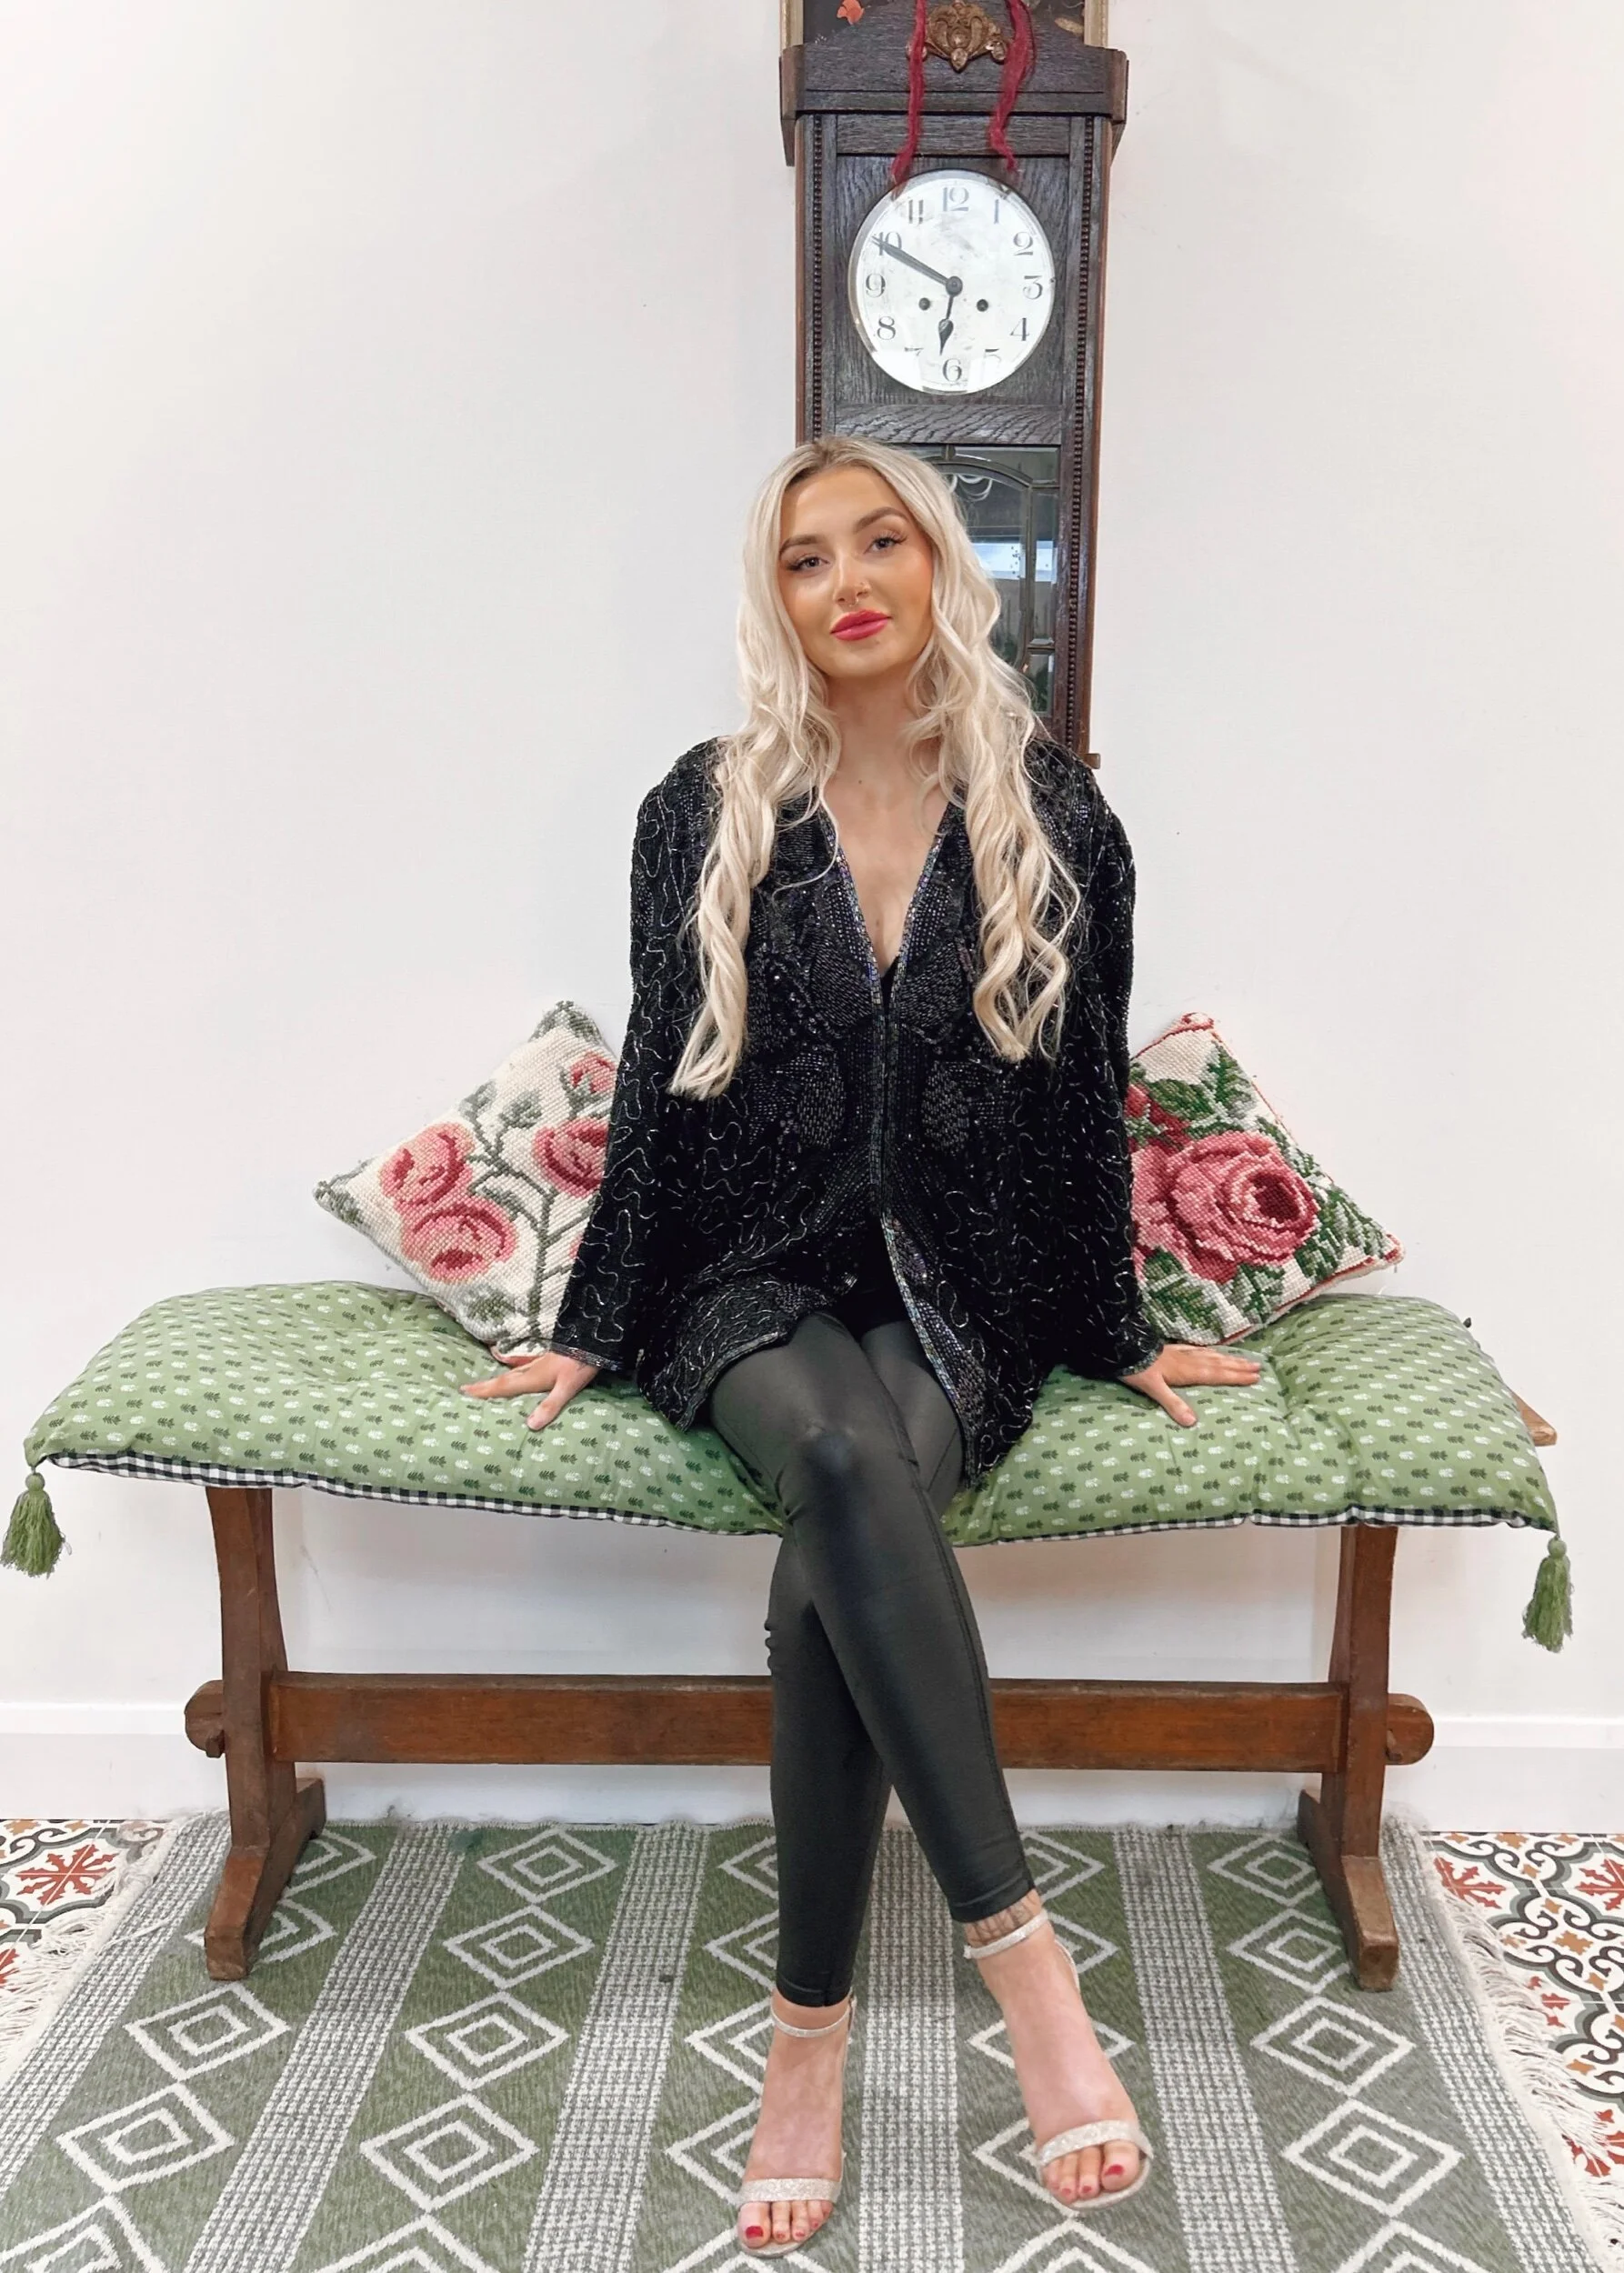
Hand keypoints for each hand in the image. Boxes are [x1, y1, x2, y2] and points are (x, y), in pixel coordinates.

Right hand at [461, 1347, 600, 1430]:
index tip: (464, 1392)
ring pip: (513, 1371)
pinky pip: (525, 1365)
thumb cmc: (582, 1364)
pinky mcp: (549, 1359)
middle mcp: (532, 1369)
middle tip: (465, 1387)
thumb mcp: (567, 1387)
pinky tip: (512, 1361)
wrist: (595, 1339)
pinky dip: (515, 1364)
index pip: (504, 1386)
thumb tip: (530, 1425)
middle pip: (504, 1379)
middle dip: (485, 1385)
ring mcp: (540, 1362)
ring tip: (485, 1379)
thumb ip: (550, 1405)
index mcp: (533, 1377)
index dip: (484, 1391)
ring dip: (498, 1376)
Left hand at [1119, 1342, 1261, 1427]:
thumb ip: (1173, 1404)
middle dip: (1239, 1366)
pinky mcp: (1174, 1349)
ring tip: (1245, 1359)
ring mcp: (1182, 1353)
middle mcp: (1189, 1360)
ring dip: (1229, 1358)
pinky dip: (1211, 1351)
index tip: (1255, 1377)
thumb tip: (1191, 1422)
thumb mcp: (1154, 1389)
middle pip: (1219, 1363)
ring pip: (1211, 1355)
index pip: (1217, 1375)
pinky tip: (1212, 1351)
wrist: (1123, 1348)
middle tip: (1259, 1367)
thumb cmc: (1137, 1371)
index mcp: (1188, 1371)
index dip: (1236, 1376)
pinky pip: (1199, 1350)